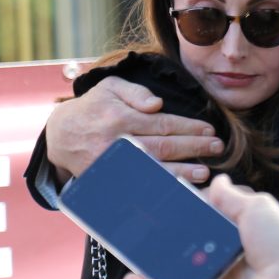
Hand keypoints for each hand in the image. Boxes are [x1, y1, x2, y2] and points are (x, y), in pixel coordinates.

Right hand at [46, 76, 223, 182]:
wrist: (61, 135)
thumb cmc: (93, 107)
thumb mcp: (110, 87)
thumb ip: (136, 92)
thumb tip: (158, 104)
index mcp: (120, 118)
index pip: (162, 124)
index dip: (188, 128)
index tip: (209, 130)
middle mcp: (116, 143)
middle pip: (162, 147)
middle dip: (193, 148)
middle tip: (217, 147)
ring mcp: (112, 166)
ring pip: (151, 170)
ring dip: (180, 173)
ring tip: (204, 172)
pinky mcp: (107, 182)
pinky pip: (137, 187)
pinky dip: (159, 190)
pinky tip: (177, 191)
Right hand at [121, 176, 278, 278]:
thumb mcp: (253, 208)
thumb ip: (229, 197)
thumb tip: (216, 180)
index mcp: (227, 247)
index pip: (187, 247)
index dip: (164, 245)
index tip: (142, 239)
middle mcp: (220, 273)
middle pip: (176, 276)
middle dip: (148, 276)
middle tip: (130, 274)